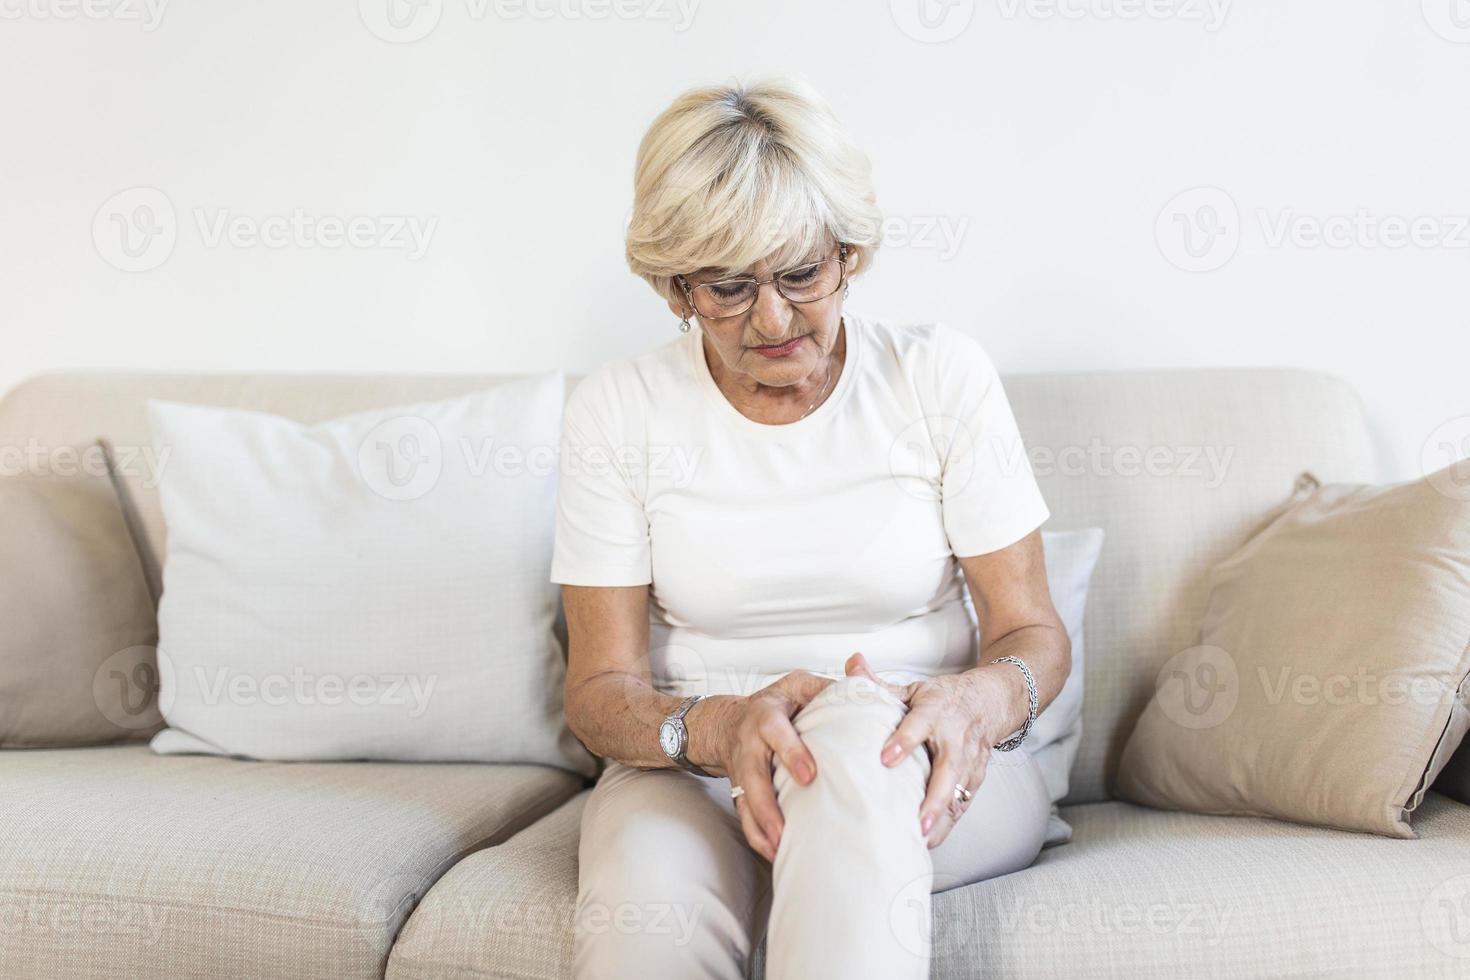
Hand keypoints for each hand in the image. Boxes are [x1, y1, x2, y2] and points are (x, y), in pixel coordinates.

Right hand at [713, 671, 834, 862]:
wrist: (730, 722)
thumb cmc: (777, 704)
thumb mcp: (799, 686)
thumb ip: (828, 689)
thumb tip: (868, 686)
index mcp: (766, 716)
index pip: (775, 733)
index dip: (790, 753)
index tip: (809, 775)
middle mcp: (749, 745)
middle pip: (752, 777)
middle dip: (767, 805)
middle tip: (786, 828)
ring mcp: (742, 771)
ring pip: (745, 802)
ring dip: (761, 827)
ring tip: (781, 849)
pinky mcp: (740, 791)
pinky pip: (745, 817)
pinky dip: (758, 837)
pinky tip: (776, 854)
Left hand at [844, 652, 1015, 848]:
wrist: (991, 702)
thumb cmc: (943, 699)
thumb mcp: (913, 687)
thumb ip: (879, 684)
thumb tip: (850, 664)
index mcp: (936, 710)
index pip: (920, 724)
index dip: (905, 740)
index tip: (886, 758)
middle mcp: (956, 737)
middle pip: (948, 768)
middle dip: (934, 796)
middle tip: (915, 820)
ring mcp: (970, 761)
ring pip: (959, 793)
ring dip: (941, 818)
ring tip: (920, 840)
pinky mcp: (975, 780)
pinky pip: (963, 805)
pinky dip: (947, 825)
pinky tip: (928, 842)